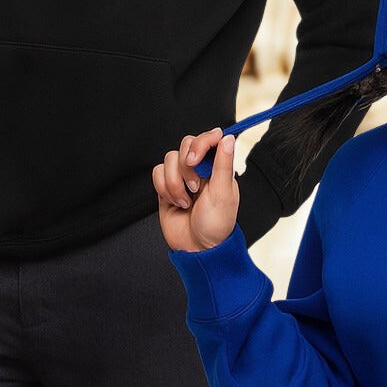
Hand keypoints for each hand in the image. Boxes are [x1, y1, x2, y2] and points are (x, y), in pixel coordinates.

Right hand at [153, 128, 237, 252]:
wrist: (196, 248)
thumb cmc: (216, 225)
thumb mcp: (224, 193)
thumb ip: (224, 164)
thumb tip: (228, 137)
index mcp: (218, 166)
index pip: (209, 138)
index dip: (201, 142)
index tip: (196, 158)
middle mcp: (200, 168)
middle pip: (186, 143)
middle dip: (186, 167)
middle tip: (195, 187)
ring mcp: (182, 176)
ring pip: (169, 159)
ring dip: (175, 182)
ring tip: (186, 201)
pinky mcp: (166, 187)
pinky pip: (157, 173)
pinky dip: (164, 188)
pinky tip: (175, 202)